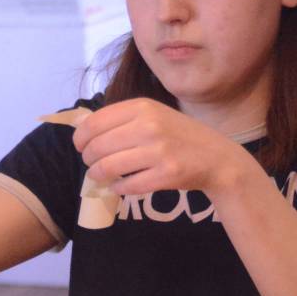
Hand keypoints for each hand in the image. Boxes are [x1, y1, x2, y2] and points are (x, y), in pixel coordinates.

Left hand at [72, 98, 255, 196]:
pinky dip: (118, 188)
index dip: (81, 138)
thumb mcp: (153, 115)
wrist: (216, 157)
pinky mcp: (166, 175)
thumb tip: (80, 124)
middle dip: (89, 159)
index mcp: (142, 107)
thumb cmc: (178, 135)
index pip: (94, 123)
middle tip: (93, 164)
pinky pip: (127, 186)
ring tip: (102, 176)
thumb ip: (120, 118)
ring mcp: (158, 151)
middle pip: (98, 147)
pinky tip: (121, 186)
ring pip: (108, 168)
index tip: (82, 147)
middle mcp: (149, 126)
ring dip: (99, 175)